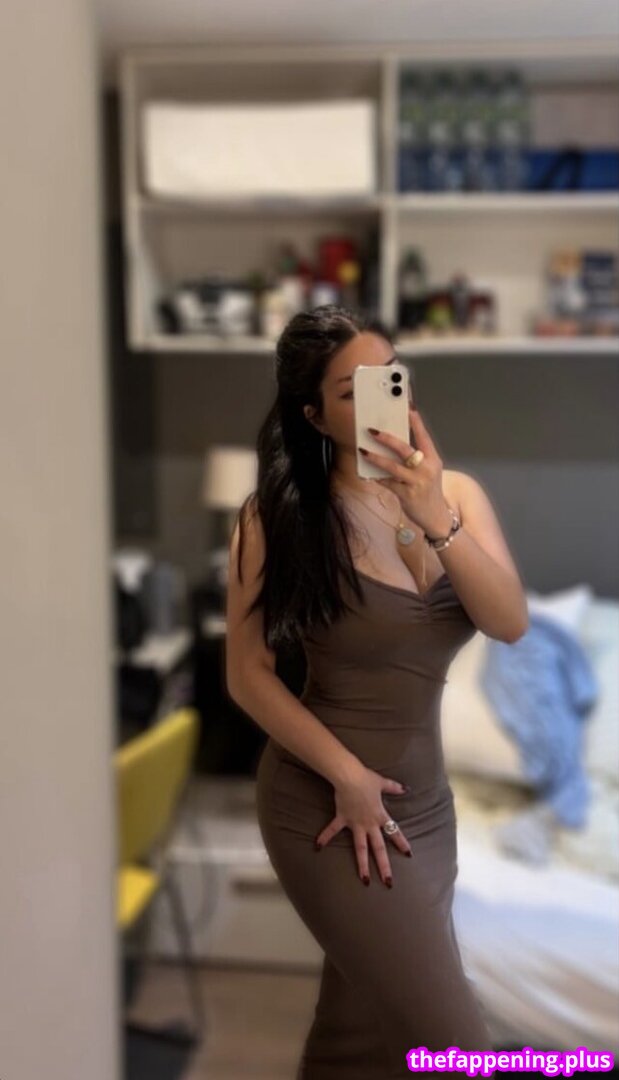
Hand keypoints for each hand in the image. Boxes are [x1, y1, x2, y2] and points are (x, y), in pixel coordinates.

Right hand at [314, 764, 413, 886]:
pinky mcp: (342, 819)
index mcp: (380, 815)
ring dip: (362, 865)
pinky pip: (332, 830)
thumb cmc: (366, 779)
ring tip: (365, 880)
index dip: (402, 843)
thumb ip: (394, 788)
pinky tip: (317, 847)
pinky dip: (325, 837)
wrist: (349, 776)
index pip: (394, 832)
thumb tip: (406, 789)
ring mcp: (355, 823)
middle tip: (388, 882)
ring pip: (360, 848)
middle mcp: (369, 824)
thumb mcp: (383, 783)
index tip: (409, 855)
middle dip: (384, 865)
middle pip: (378, 848)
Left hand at [361, 406, 451, 536]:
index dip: (416, 422)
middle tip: (372, 431)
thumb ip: (415, 458)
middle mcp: (426, 469)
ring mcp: (417, 482)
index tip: (408, 408)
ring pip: (393, 467)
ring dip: (376, 458)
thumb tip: (392, 443)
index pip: (424, 437)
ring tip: (363, 451)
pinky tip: (366, 473)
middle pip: (405, 450)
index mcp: (433, 459)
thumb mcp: (428, 471)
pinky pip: (387, 483)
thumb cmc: (428, 490)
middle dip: (387, 439)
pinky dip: (376, 477)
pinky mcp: (407, 495)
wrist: (436, 517)